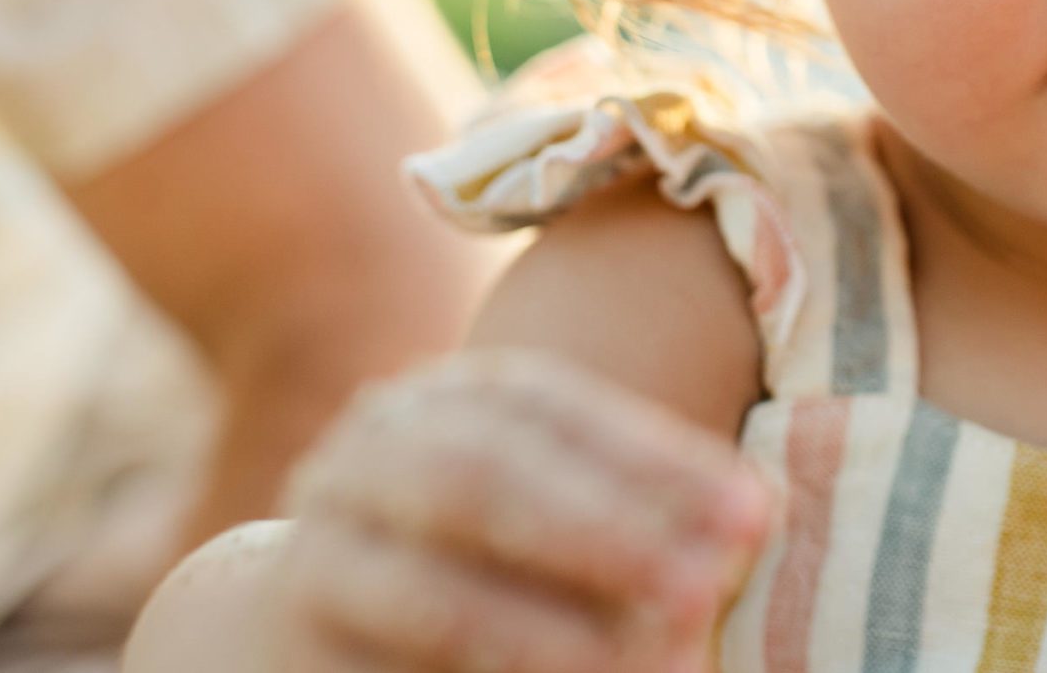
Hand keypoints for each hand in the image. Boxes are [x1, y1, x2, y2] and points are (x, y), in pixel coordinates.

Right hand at [270, 348, 768, 672]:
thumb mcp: (554, 503)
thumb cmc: (484, 552)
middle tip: (699, 592)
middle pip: (479, 481)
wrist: (308, 620)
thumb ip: (638, 510)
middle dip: (600, 535)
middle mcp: (370, 459)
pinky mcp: (293, 654)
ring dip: (539, 635)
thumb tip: (751, 520)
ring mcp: (315, 559)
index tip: (753, 516)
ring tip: (640, 666)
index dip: (656, 460)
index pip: (554, 410)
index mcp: (447, 400)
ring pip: (423, 594)